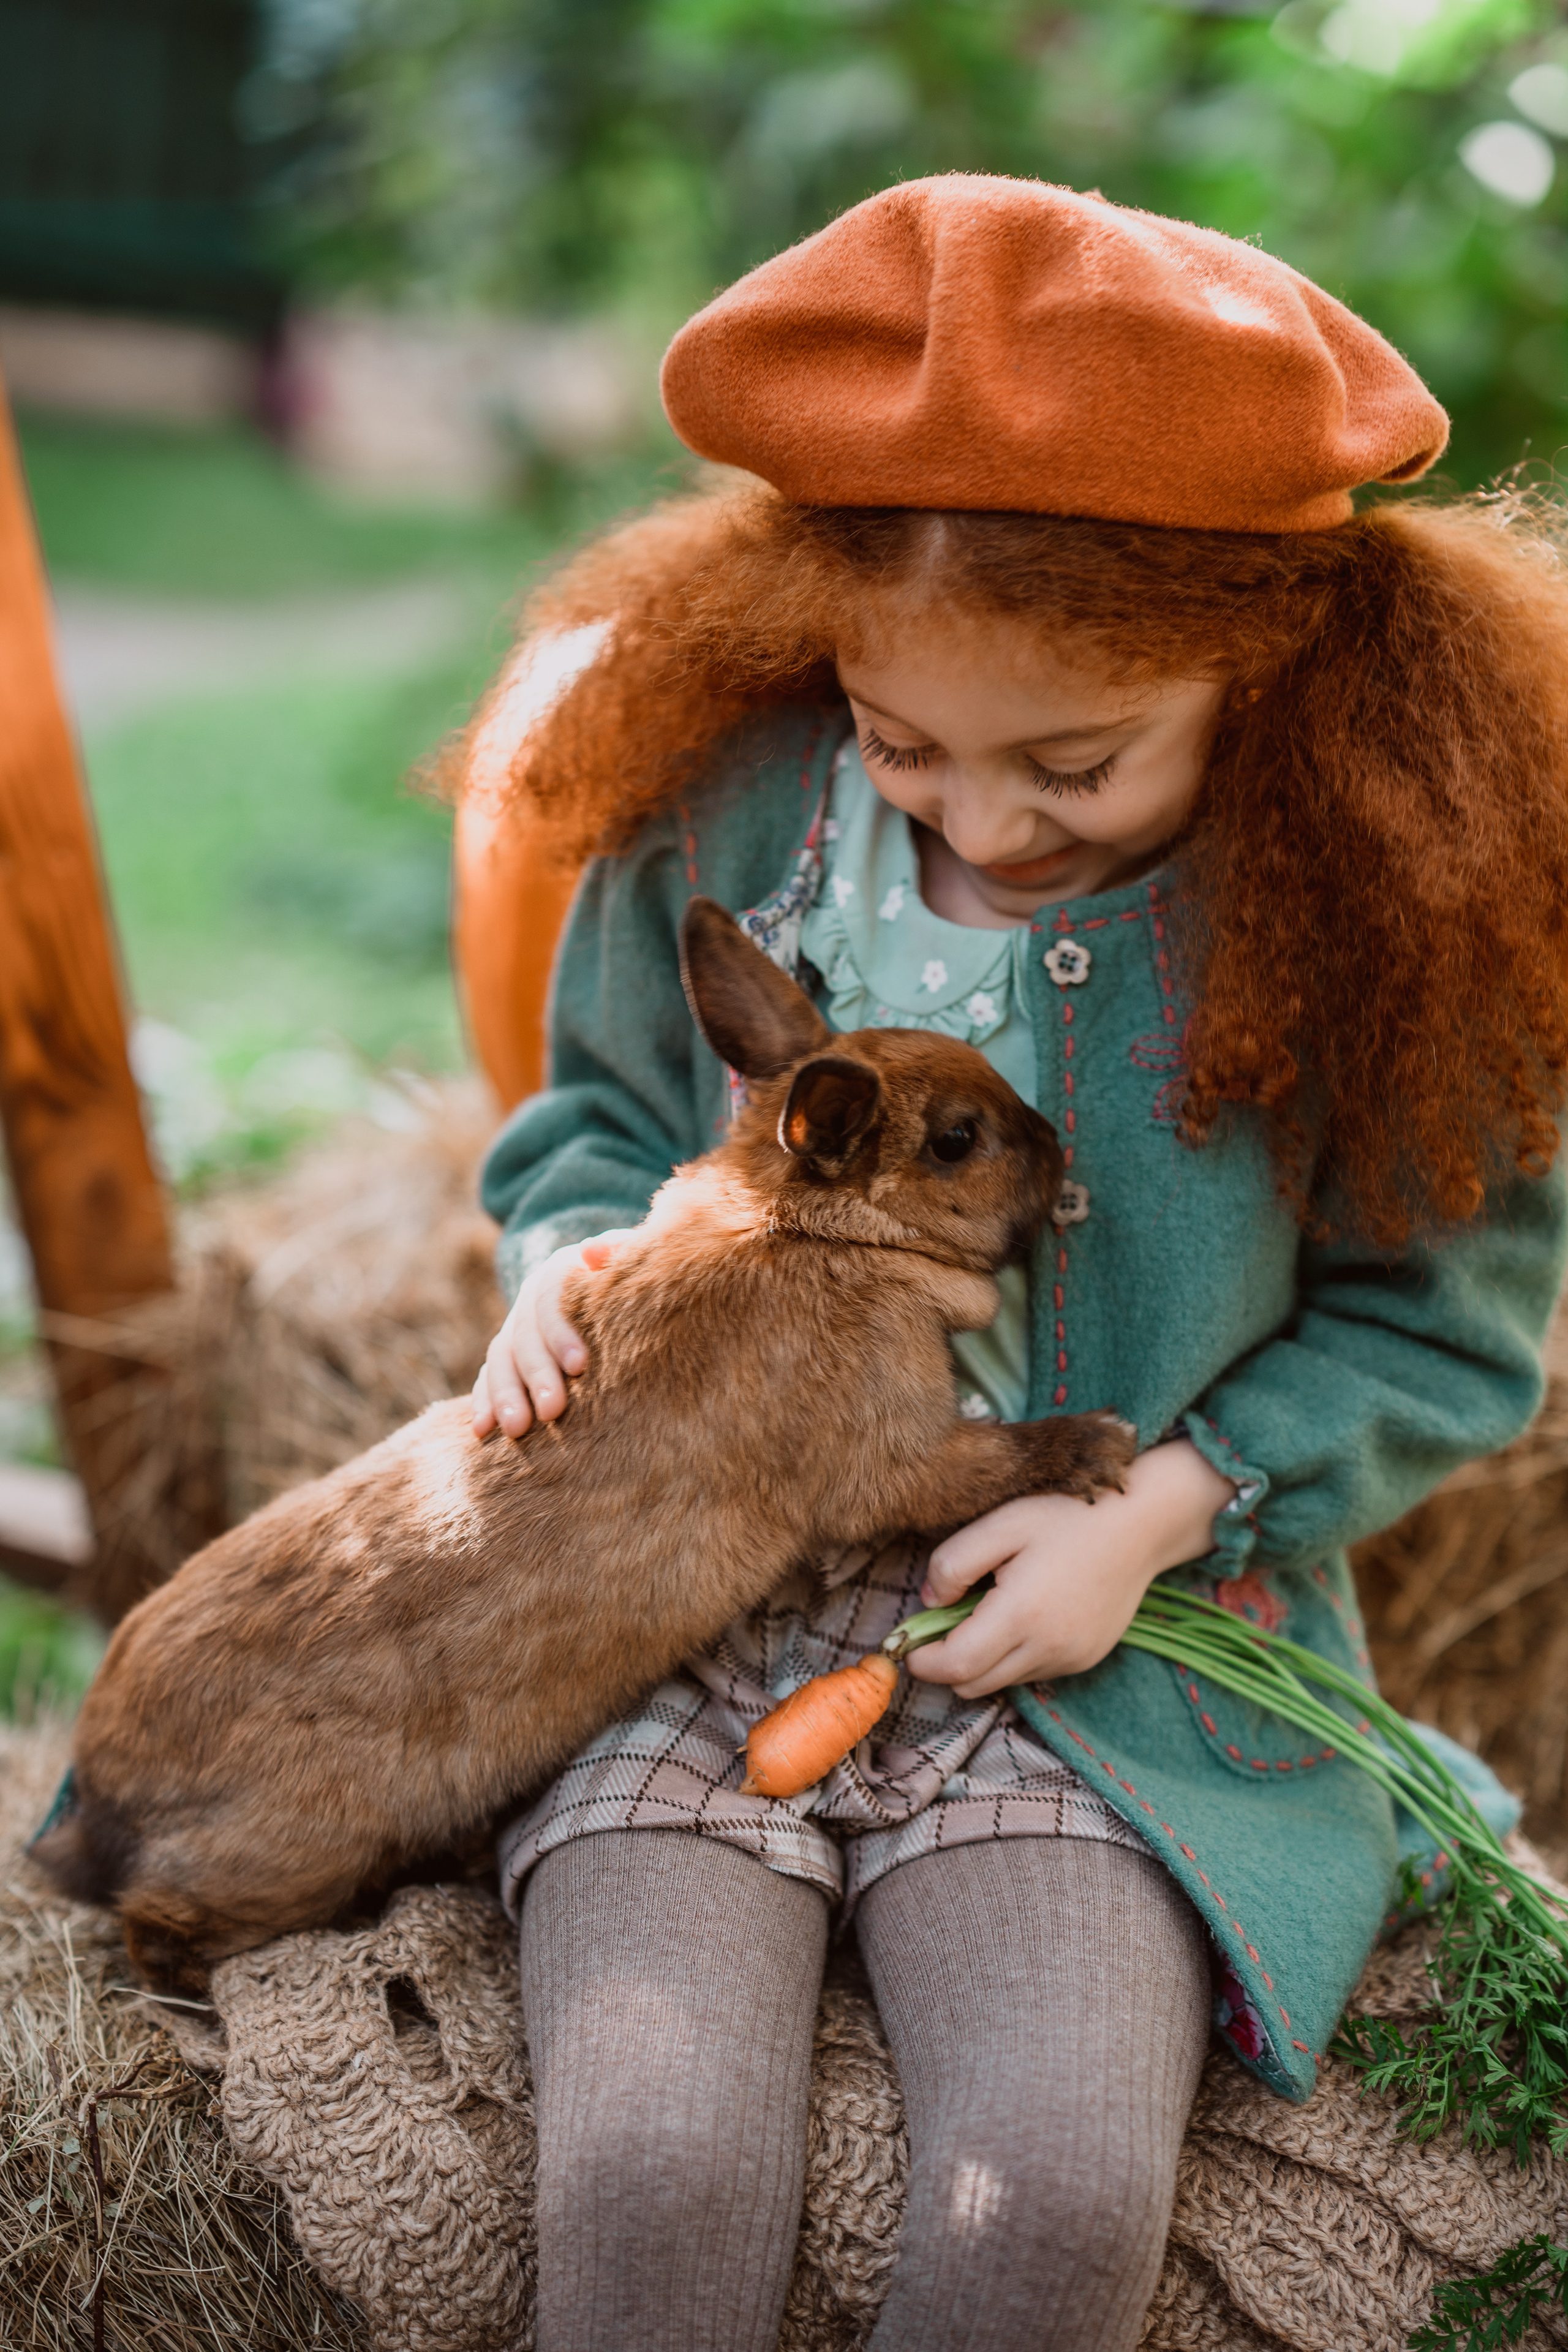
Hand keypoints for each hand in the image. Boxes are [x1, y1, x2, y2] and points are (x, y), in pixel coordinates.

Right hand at [471, 1230, 630, 1437]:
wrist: (611, 1290)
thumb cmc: (631, 1282)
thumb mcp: (632, 1259)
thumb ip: (618, 1252)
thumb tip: (591, 1250)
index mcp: (560, 1270)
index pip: (552, 1296)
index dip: (561, 1330)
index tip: (579, 1366)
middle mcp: (531, 1299)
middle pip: (524, 1334)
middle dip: (536, 1374)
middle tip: (553, 1412)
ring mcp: (515, 1327)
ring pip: (500, 1359)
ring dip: (505, 1395)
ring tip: (517, 1430)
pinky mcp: (507, 1356)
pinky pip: (488, 1377)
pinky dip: (484, 1402)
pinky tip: (483, 1431)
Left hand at [907, 1438, 1237, 1697]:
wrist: (1141, 1524)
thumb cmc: (1067, 1515)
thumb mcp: (1000, 1524)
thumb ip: (953, 1563)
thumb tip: (928, 1602)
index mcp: (1021, 1615)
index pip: (955, 1667)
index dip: (922, 1661)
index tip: (905, 1642)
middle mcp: (1048, 1648)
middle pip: (973, 1685)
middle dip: (946, 1663)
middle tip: (940, 1621)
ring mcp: (1071, 1659)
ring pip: (1002, 1682)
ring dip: (980, 1660)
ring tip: (986, 1609)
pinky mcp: (1086, 1658)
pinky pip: (1033, 1671)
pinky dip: (1013, 1655)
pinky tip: (1023, 1613)